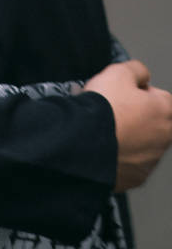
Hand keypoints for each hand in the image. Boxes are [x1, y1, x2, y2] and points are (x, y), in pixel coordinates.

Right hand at [81, 59, 171, 190]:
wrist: (84, 141)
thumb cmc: (104, 107)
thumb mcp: (119, 71)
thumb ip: (137, 70)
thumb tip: (142, 75)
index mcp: (165, 111)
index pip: (162, 97)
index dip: (142, 92)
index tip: (125, 93)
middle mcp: (164, 138)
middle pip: (155, 123)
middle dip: (139, 116)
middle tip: (114, 110)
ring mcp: (151, 160)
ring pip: (144, 144)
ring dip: (131, 137)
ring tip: (105, 129)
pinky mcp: (136, 177)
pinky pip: (131, 164)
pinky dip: (121, 156)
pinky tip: (104, 147)